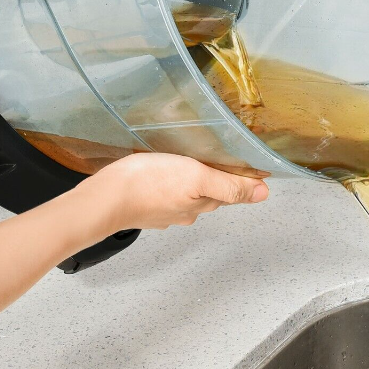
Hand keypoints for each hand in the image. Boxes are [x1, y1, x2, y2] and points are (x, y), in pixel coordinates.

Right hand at [77, 153, 268, 231]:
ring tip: (187, 161)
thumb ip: (229, 185)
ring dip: (189, 181)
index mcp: (201, 204)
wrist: (105, 199)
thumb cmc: (148, 183)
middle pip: (209, 194)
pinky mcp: (144, 207)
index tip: (244, 163)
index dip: (240, 178)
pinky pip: (164, 195)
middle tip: (216, 155)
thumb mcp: (196, 176)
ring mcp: (163, 211)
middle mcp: (185, 212)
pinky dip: (167, 185)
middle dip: (215, 177)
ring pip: (186, 194)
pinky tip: (160, 174)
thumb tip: (263, 193)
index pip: (231, 192)